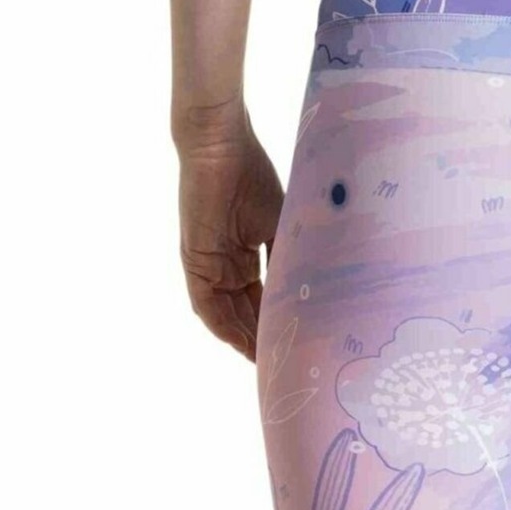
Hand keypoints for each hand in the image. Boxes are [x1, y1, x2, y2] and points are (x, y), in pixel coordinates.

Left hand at [175, 111, 282, 360]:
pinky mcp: (195, 261)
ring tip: (266, 362)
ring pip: (226, 316)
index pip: (262, 301)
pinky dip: (224, 327)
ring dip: (244, 341)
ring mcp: (209, 265)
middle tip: (284, 365)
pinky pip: (206, 305)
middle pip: (244, 314)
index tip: (296, 346)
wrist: (222, 144)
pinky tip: (242, 344)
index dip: (276, 324)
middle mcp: (225, 265)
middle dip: (261, 341)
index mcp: (245, 255)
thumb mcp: (281, 224)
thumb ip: (289, 257)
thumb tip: (314, 291)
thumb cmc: (252, 174)